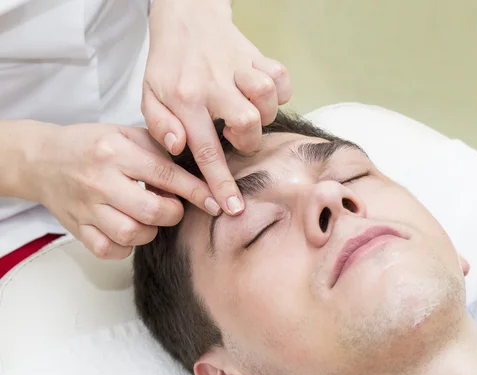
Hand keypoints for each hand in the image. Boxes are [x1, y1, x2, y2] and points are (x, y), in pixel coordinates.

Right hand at [27, 123, 212, 258]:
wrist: (41, 159)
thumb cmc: (92, 145)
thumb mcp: (126, 134)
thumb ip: (160, 150)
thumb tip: (198, 170)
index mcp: (115, 152)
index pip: (165, 174)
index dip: (196, 191)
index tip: (216, 202)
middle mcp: (99, 181)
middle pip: (151, 211)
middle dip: (173, 213)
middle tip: (173, 207)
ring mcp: (86, 207)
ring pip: (131, 234)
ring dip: (150, 231)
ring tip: (149, 218)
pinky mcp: (76, 228)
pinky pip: (109, 250)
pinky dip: (126, 247)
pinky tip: (129, 231)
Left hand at [142, 0, 291, 214]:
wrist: (185, 16)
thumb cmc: (169, 63)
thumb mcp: (149, 95)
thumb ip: (160, 125)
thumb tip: (180, 148)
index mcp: (184, 99)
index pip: (206, 150)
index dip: (221, 183)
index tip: (233, 208)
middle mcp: (213, 84)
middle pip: (246, 124)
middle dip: (247, 141)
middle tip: (235, 135)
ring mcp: (237, 67)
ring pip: (266, 99)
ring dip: (263, 115)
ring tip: (247, 112)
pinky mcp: (256, 55)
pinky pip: (281, 78)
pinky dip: (279, 91)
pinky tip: (261, 94)